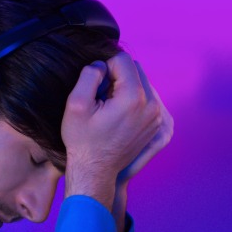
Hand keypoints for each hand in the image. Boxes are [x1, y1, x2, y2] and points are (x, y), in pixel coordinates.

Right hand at [61, 52, 166, 209]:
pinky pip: (146, 98)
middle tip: (101, 96)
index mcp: (134, 98)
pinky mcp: (155, 124)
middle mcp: (151, 105)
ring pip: (141, 82)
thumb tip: (102, 65)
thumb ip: (89, 74)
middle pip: (135, 69)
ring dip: (124, 86)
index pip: (122, 60)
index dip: (104, 67)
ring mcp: (156, 116)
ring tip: (107, 106)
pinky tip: (116, 115)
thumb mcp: (76, 104)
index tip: (95, 87)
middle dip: (116, 75)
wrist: (95, 171)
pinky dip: (131, 99)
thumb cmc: (83, 140)